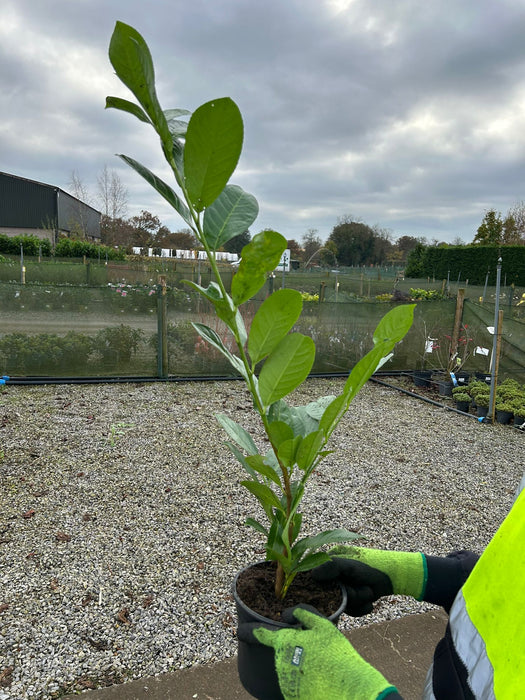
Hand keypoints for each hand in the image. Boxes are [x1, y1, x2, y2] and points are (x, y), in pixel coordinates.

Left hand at [238, 605, 396, 699]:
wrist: (350, 691)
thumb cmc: (337, 656)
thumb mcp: (324, 627)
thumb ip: (303, 614)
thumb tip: (286, 614)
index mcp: (286, 643)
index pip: (260, 634)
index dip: (249, 632)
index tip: (239, 632)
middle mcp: (281, 664)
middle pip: (281, 653)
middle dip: (293, 651)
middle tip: (316, 654)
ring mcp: (286, 683)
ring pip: (289, 669)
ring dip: (300, 666)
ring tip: (323, 667)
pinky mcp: (292, 697)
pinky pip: (295, 685)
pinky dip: (305, 681)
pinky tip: (321, 679)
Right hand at [313, 545, 425, 601]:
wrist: (393, 577)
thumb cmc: (370, 566)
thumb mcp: (349, 565)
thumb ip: (331, 567)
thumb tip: (312, 575)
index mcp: (328, 566)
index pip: (314, 582)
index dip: (323, 590)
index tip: (340, 589)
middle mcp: (333, 579)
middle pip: (329, 598)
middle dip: (348, 597)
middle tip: (364, 588)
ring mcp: (342, 590)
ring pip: (341, 606)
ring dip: (358, 602)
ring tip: (369, 591)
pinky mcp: (352, 600)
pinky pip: (351, 611)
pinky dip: (362, 609)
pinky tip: (370, 602)